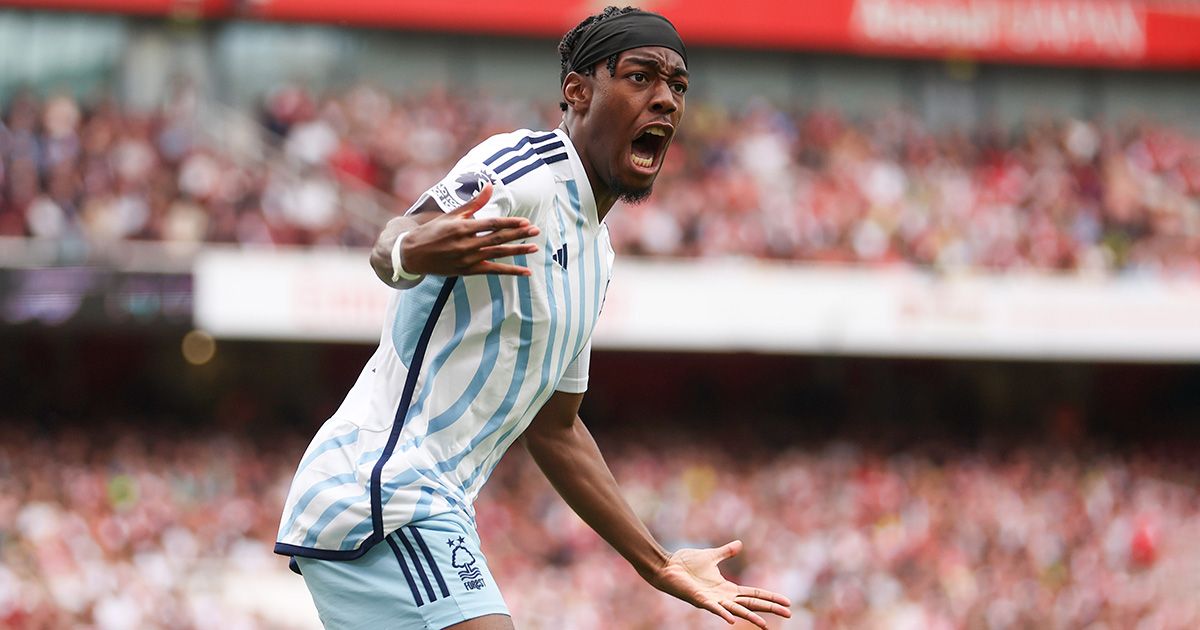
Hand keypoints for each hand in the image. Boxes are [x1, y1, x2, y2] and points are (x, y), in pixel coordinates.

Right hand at [400, 182, 539, 276]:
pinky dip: (510, 271)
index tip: (525, 221)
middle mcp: (466, 243)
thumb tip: (489, 185)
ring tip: (534, 248)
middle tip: (536, 231)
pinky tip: (526, 271)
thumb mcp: (452, 214)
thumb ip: (474, 202)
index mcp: (462, 227)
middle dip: (519, 235)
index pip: (491, 224)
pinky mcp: (468, 270)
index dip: (510, 223)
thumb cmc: (433, 231)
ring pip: (498, 254)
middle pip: (498, 238)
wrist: (413, 254)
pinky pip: (494, 271)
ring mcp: (468, 258)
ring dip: (518, 251)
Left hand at [647, 540, 790, 628]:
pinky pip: (714, 608)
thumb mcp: (711, 556)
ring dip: (750, 617)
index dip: (770, 597)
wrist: (667, 566)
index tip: (786, 602)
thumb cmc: (686, 564)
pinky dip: (723, 614)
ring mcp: (712, 600)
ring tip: (764, 625)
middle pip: (751, 604)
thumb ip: (726, 552)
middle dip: (769, 609)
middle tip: (789, 614)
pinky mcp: (700, 599)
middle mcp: (722, 596)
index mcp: (727, 588)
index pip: (754, 594)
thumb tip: (739, 544)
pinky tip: (733, 621)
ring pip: (736, 610)